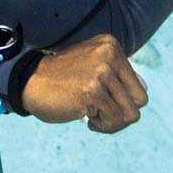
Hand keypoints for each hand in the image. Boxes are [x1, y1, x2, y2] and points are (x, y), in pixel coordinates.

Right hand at [20, 34, 147, 132]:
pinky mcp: (92, 91)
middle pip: (139, 101)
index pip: (139, 87)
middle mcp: (109, 55)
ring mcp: (101, 72)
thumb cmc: (63, 80)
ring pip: (130, 114)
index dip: (123, 101)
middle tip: (101, 112)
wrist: (30, 82)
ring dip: (112, 122)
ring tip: (93, 115)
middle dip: (122, 114)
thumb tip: (142, 97)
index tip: (103, 100)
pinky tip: (86, 118)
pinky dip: (102, 126)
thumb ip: (118, 76)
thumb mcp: (93, 65)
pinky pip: (114, 121)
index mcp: (111, 46)